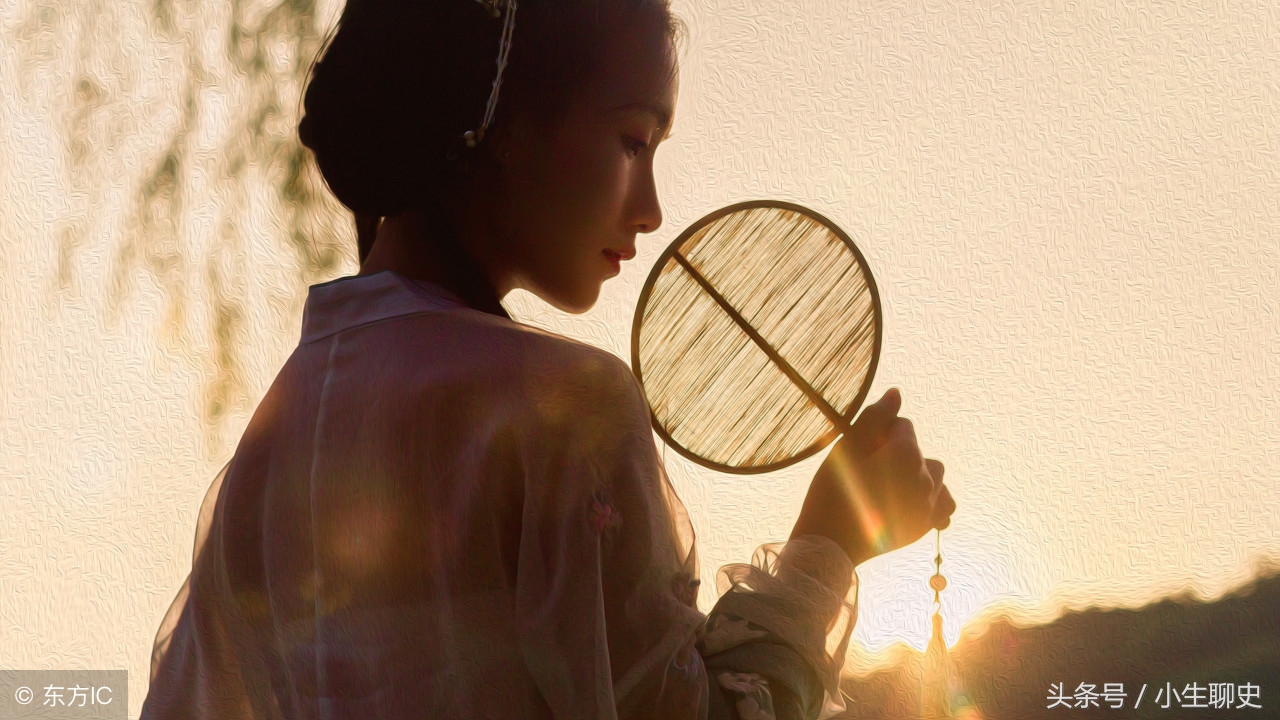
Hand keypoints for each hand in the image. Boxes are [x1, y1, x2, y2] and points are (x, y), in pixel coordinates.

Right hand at [790, 388, 955, 566]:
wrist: (829, 544)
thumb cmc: (832, 493)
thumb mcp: (847, 448)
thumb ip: (875, 417)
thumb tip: (896, 394)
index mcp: (907, 454)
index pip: (902, 426)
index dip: (879, 432)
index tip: (860, 450)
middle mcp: (925, 478)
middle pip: (917, 451)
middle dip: (896, 453)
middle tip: (866, 470)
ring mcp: (928, 504)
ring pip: (934, 476)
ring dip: (916, 474)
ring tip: (888, 485)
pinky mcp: (925, 526)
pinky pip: (943, 506)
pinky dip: (932, 500)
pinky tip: (912, 502)